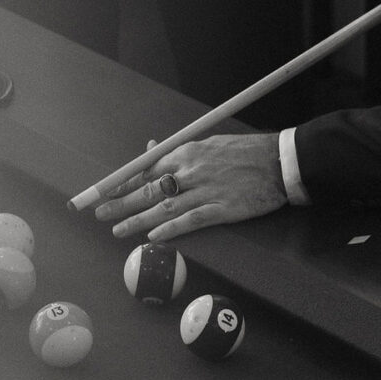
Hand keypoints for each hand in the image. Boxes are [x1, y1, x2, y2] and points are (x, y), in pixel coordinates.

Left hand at [97, 133, 286, 242]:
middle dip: (122, 203)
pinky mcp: (222, 209)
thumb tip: (150, 150)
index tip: (105, 191)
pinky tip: (154, 238)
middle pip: (149, 189)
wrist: (279, 162)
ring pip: (164, 208)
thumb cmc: (245, 151)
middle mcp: (191, 171)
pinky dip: (171, 229)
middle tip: (100, 214)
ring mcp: (206, 191)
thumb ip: (177, 151)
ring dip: (138, 220)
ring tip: (117, 230)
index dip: (123, 182)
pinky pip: (191, 220)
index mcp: (187, 152)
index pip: (146, 168)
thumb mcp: (208, 142)